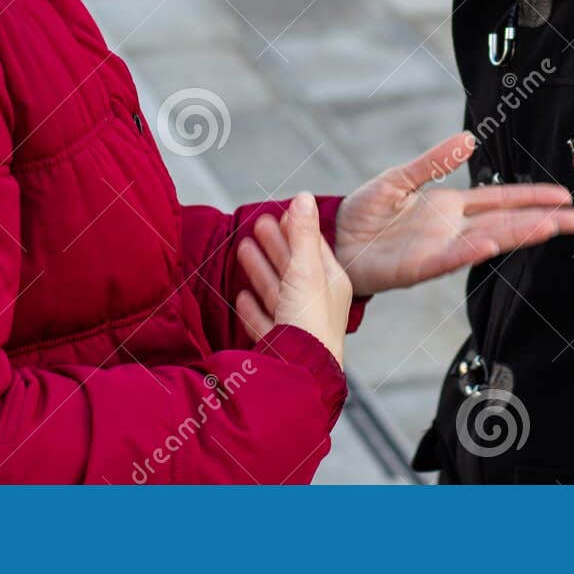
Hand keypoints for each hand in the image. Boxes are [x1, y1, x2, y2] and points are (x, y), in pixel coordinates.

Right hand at [234, 193, 351, 363]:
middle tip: (257, 223)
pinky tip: (241, 296)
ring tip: (241, 249)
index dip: (298, 229)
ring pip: (277, 293)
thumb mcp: (305, 270)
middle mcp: (318, 306)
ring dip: (261, 270)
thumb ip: (302, 234)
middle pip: (294, 269)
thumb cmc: (308, 322)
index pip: (315, 249)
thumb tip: (304, 196)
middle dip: (276, 246)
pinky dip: (253, 307)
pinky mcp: (278, 347)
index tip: (280, 211)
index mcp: (332, 286)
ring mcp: (298, 328)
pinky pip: (265, 322)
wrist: (298, 376)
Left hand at [338, 132, 573, 296]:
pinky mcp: (416, 266)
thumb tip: (468, 138)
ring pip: (487, 240)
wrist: (334, 240)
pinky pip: (447, 258)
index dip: (531, 198)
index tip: (563, 198)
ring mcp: (438, 249)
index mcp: (450, 207)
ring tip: (550, 228)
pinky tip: (490, 243)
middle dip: (542, 220)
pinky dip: (469, 251)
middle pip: (506, 222)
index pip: (500, 200)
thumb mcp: (399, 178)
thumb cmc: (366, 213)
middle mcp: (452, 229)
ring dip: (517, 234)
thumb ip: (433, 161)